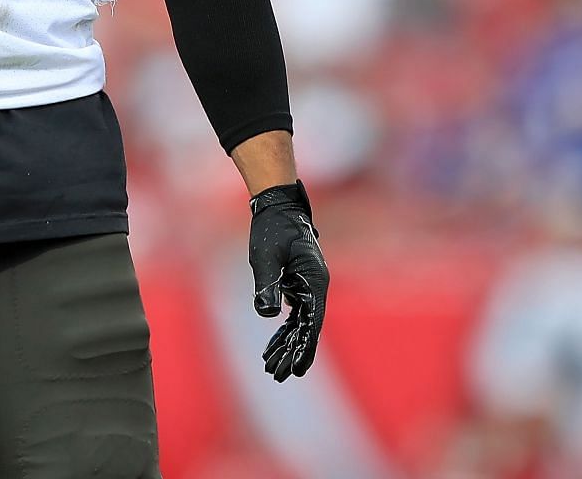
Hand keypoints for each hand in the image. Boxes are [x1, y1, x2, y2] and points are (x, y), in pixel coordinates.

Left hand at [248, 181, 327, 381]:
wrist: (277, 206)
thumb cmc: (273, 228)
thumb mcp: (267, 255)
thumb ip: (268, 284)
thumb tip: (268, 314)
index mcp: (314, 281)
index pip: (312, 323)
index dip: (304, 348)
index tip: (297, 369)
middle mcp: (315, 287)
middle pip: (306, 328)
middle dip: (292, 353)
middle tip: (276, 375)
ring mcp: (307, 287)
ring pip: (298, 324)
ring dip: (286, 345)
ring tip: (272, 368)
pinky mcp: (296, 285)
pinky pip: (292, 314)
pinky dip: (282, 331)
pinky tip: (272, 347)